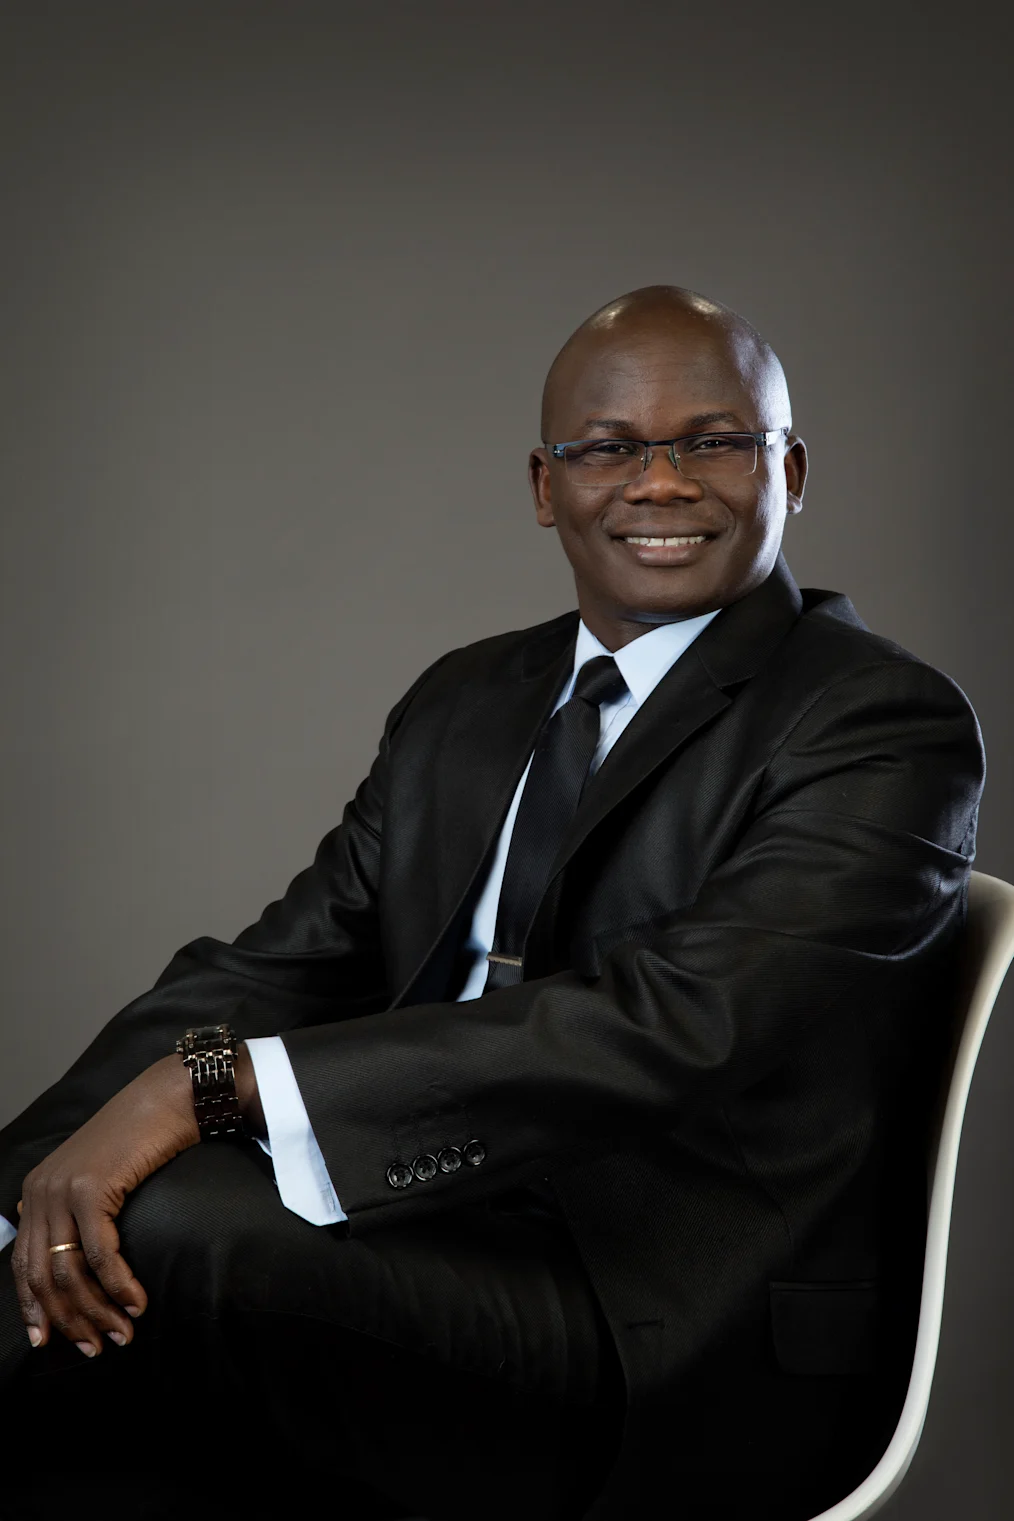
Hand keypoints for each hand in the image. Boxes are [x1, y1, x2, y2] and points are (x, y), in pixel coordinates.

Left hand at [11, 1055, 199, 1357]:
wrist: (168, 1098)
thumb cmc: (141, 1137)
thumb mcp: (95, 1175)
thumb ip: (72, 1210)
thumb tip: (60, 1256)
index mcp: (36, 1191)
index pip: (23, 1264)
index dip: (35, 1307)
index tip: (50, 1342)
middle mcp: (41, 1191)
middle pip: (44, 1275)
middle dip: (69, 1319)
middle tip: (96, 1348)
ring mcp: (62, 1190)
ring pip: (71, 1271)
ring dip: (98, 1311)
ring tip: (122, 1334)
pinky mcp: (91, 1190)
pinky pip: (100, 1255)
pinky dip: (118, 1286)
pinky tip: (136, 1303)